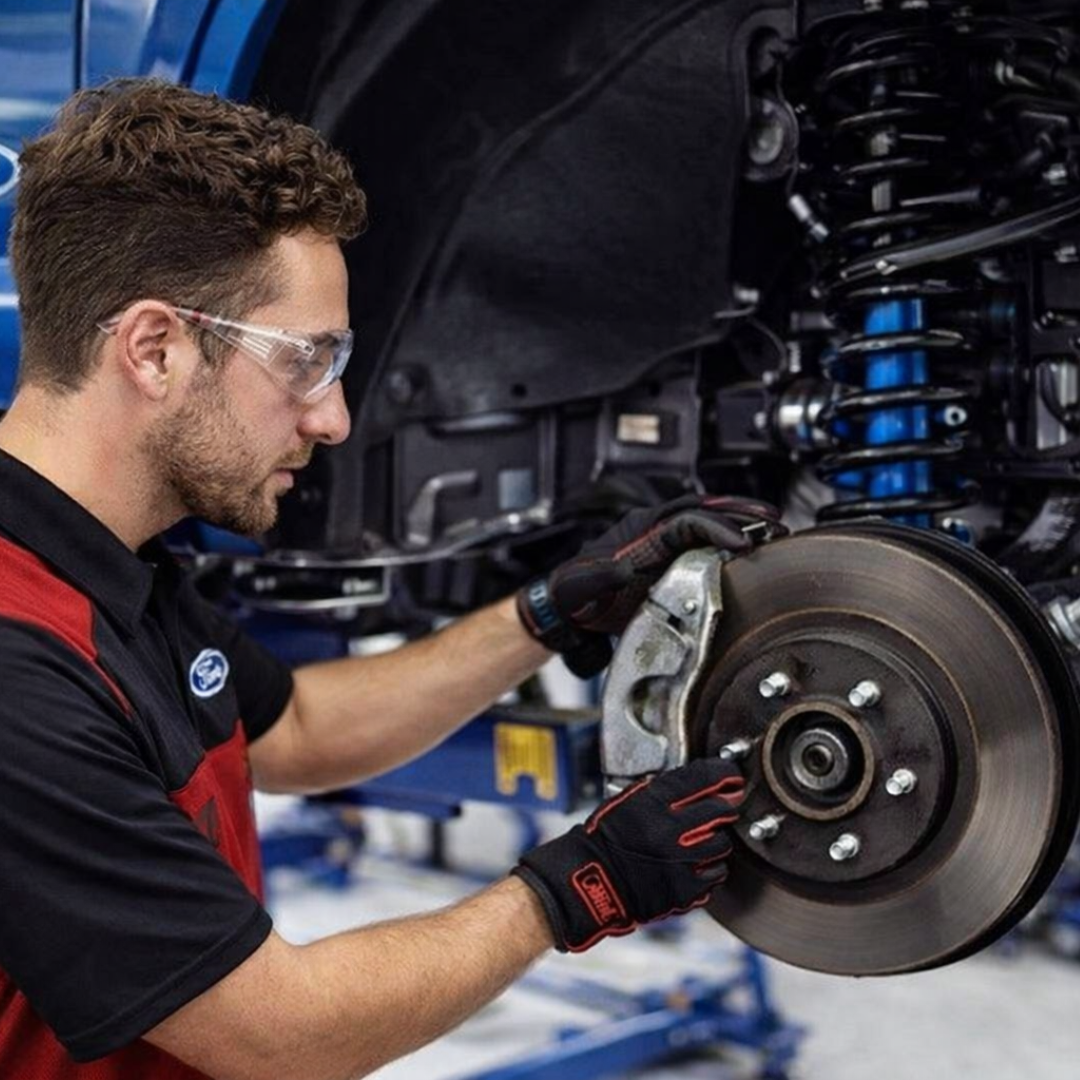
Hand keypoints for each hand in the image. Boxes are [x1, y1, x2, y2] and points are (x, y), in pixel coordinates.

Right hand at [513, 758, 744, 951]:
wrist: (591, 883)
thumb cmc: (607, 838)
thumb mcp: (629, 800)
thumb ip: (665, 789)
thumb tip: (705, 781)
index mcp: (654, 802)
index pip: (706, 777)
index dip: (725, 772)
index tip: (731, 776)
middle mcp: (670, 830)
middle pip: (722, 810)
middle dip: (723, 807)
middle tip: (717, 809)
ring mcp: (680, 862)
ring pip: (723, 843)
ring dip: (716, 839)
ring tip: (699, 841)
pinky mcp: (685, 890)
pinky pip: (717, 873)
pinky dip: (710, 867)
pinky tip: (693, 863)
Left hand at [516, 494, 783, 674]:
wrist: (569, 604)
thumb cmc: (576, 593)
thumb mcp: (584, 585)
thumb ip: (602, 576)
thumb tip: (624, 569)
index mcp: (639, 531)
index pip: (686, 521)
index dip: (716, 529)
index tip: (743, 543)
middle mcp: (654, 528)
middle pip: (703, 511)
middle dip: (740, 513)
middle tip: (775, 522)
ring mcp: (663, 540)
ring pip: (707, 521)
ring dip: (740, 521)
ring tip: (773, 528)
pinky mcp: (669, 555)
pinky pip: (704, 539)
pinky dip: (729, 538)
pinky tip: (750, 546)